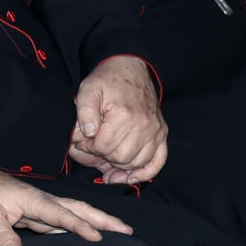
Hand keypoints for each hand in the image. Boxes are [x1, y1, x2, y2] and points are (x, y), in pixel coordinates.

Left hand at [0, 156, 131, 245]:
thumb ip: (1, 235)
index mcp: (34, 200)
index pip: (62, 216)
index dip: (81, 227)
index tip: (99, 238)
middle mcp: (43, 202)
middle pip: (79, 210)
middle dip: (104, 219)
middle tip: (127, 231)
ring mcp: (41, 208)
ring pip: (74, 215)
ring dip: (97, 222)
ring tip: (119, 234)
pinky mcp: (37, 214)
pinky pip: (63, 222)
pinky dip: (79, 227)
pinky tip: (90, 237)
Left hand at [68, 54, 169, 183]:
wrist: (129, 68)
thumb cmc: (107, 80)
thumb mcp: (88, 90)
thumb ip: (83, 112)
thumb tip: (89, 134)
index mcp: (124, 115)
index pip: (103, 147)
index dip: (89, 147)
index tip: (85, 140)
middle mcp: (144, 125)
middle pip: (120, 157)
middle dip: (103, 155)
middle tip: (95, 146)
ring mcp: (156, 130)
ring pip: (136, 162)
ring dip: (120, 164)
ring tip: (108, 158)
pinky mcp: (162, 133)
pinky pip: (158, 161)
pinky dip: (145, 172)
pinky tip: (129, 177)